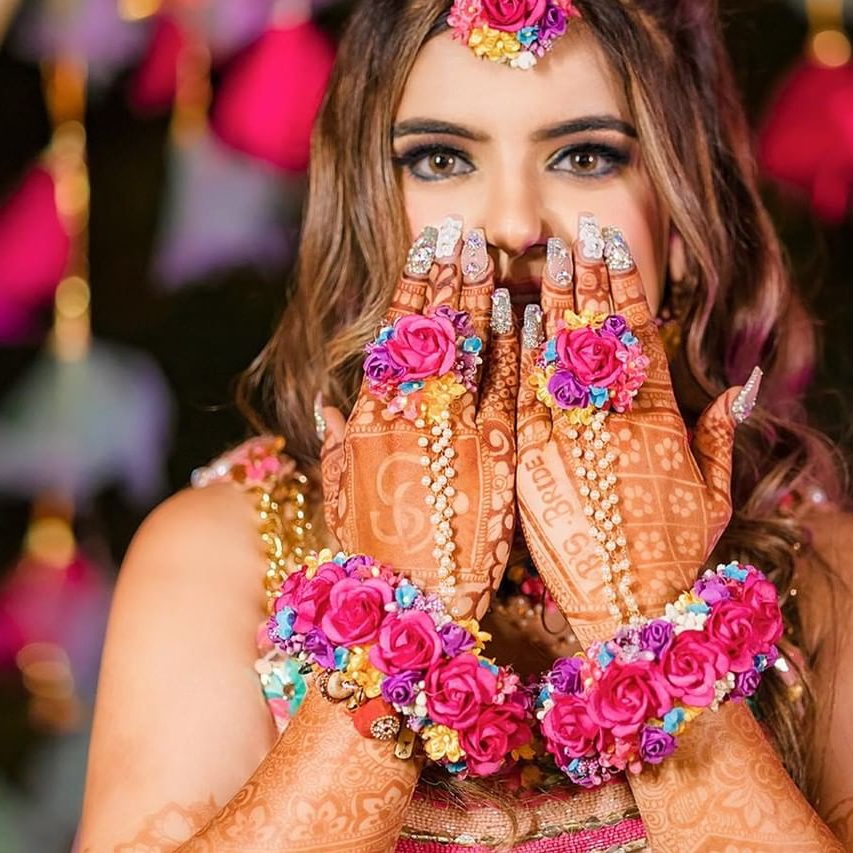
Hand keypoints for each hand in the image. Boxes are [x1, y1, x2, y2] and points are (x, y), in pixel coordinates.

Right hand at [320, 221, 518, 620]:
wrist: (415, 620)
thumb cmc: (376, 567)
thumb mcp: (342, 502)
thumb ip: (337, 447)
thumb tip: (328, 402)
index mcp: (372, 429)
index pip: (395, 341)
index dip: (412, 291)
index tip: (426, 250)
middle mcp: (414, 424)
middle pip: (435, 334)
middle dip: (450, 278)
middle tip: (464, 232)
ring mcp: (459, 440)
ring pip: (472, 353)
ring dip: (483, 298)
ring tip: (491, 253)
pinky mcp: (500, 465)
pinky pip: (509, 395)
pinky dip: (516, 353)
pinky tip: (524, 314)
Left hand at [515, 217, 757, 644]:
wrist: (628, 619)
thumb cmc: (674, 563)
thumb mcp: (714, 498)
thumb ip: (723, 436)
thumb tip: (746, 382)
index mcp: (657, 425)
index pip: (638, 337)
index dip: (626, 286)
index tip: (614, 244)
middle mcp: (611, 425)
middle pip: (594, 334)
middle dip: (585, 278)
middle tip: (575, 232)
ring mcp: (566, 443)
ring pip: (554, 356)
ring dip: (550, 300)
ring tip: (544, 256)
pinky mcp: (527, 468)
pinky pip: (519, 398)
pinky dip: (517, 356)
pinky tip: (513, 315)